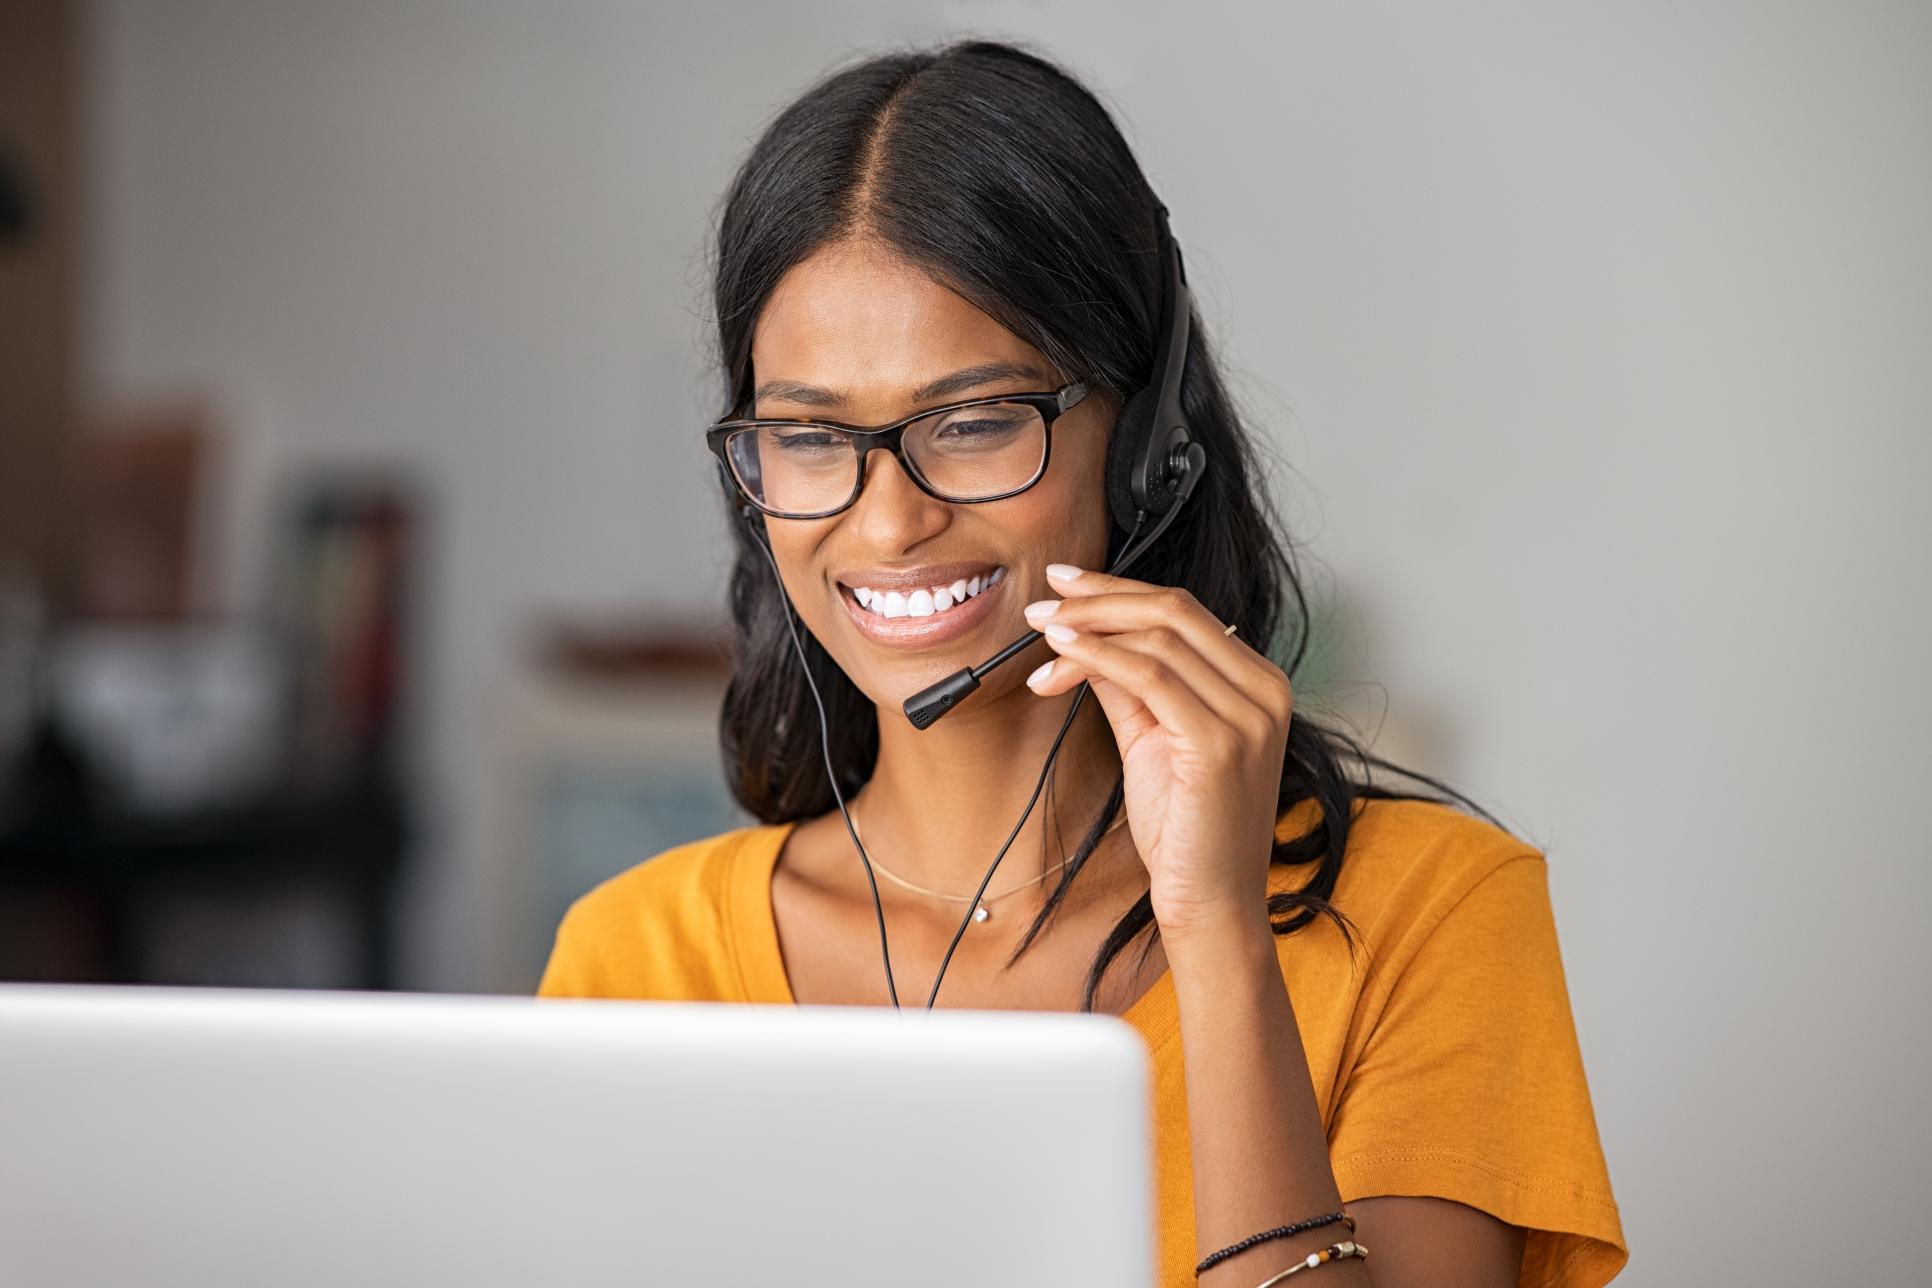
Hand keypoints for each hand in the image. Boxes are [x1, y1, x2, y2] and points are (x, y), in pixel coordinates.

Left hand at [1022, 563, 1293, 937]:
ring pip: (1158, 638)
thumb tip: (1085, 636)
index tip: (1066, 585)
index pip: (1185, 610)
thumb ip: (1129, 684)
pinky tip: (1059, 659)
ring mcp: (1249, 715)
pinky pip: (1148, 677)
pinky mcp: (1221, 743)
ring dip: (1089, 629)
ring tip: (1042, 634)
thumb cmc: (1186, 831)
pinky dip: (1097, 658)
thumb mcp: (1152, 739)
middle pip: (1174, 610)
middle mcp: (1264, 691)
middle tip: (1044, 601)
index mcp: (1258, 683)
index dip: (1119, 590)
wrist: (1210, 903)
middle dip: (1100, 598)